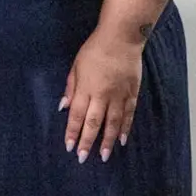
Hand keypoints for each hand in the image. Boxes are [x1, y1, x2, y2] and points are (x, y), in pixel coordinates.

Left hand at [60, 27, 143, 163]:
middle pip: (94, 123)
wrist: (121, 37)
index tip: (69, 147)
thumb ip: (71, 87)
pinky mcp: (132, 93)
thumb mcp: (76, 65)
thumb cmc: (95, 49)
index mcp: (86, 87)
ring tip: (103, 156)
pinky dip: (126, 128)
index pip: (77, 115)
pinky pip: (129, 114)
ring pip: (113, 123)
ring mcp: (118, 95)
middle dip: (87, 142)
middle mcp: (102, 94)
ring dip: (107, 141)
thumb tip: (63, 107)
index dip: (73, 132)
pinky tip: (123, 140)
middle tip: (83, 158)